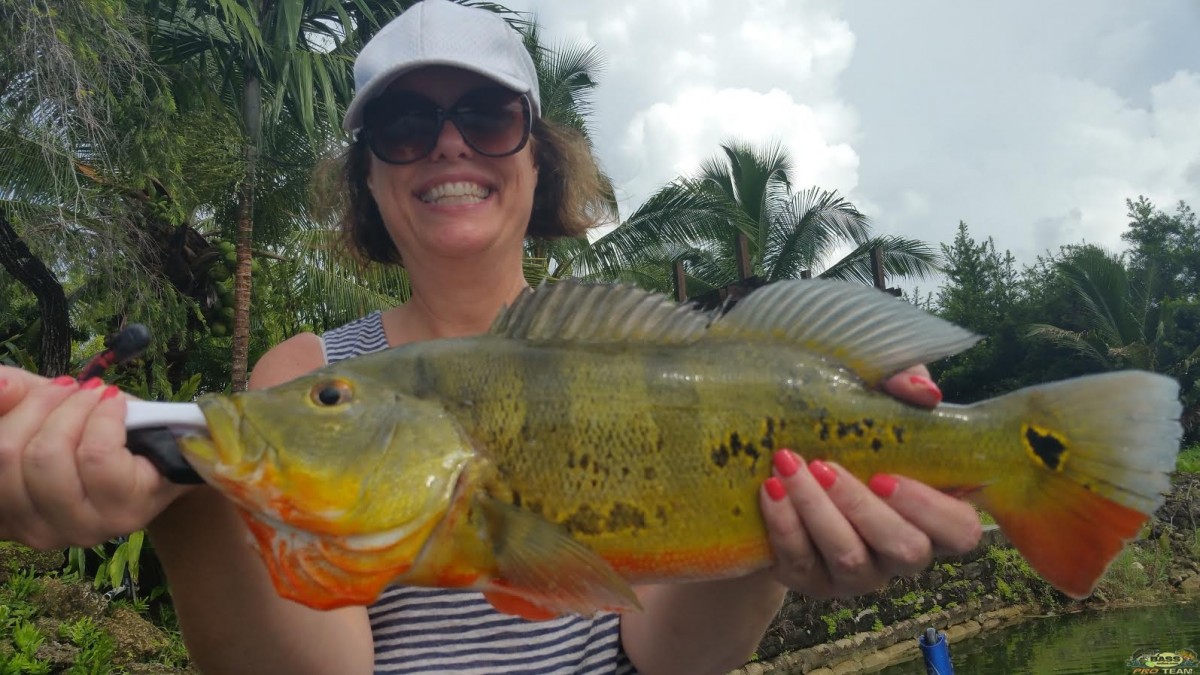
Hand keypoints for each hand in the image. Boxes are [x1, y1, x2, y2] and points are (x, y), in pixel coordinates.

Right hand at [0, 366, 191, 549]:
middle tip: (74, 388)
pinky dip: (104, 418)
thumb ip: (16, 399)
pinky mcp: (121, 517)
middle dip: (43, 406)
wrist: (169, 461)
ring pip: (50, 456)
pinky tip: (115, 406)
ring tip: (97, 395)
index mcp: (7, 508)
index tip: (37, 388)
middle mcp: (34, 530)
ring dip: (75, 410)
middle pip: (11, 455)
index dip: (11, 413)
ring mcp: (78, 530)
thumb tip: (1, 385)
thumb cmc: (102, 437)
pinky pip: (96, 456)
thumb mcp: (49, 412)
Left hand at [757, 366, 981, 598]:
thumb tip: (924, 392)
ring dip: (816, 510)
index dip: (930, 509)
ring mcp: (860, 574)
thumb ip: (903, 383)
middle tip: (824, 465)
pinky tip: (771, 488)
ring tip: (787, 465)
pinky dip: (784, 525)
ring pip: (850, 558)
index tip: (885, 475)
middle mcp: (902, 552)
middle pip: (906, 550)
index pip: (960, 530)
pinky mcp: (813, 581)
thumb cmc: (845, 429)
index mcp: (933, 514)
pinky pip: (802, 564)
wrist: (780, 467)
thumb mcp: (873, 395)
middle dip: (862, 507)